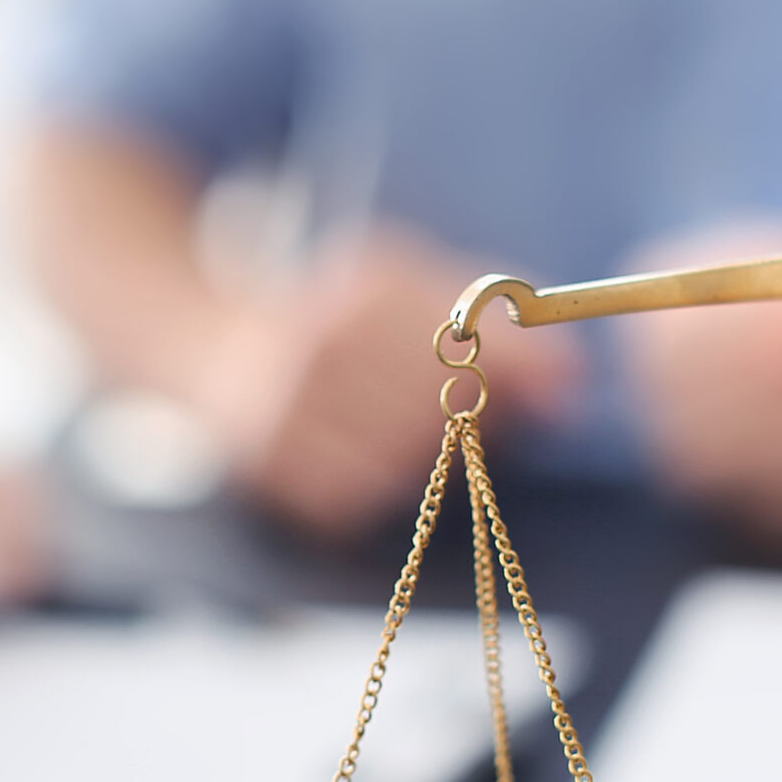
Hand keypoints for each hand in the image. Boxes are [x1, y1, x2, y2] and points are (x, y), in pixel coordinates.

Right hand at [189, 230, 576, 538]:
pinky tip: (368, 452)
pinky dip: (378, 483)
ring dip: (432, 458)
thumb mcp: (406, 284)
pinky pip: (360, 497)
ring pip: (409, 462)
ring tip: (418, 432)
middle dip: (482, 419)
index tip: (565, 391)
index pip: (471, 342)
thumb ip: (494, 315)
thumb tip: (573, 378)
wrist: (209, 339)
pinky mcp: (269, 462)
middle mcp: (322, 345)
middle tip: (485, 417)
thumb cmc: (334, 314)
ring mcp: (290, 406)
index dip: (526, 372)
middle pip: (448, 409)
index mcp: (363, 289)